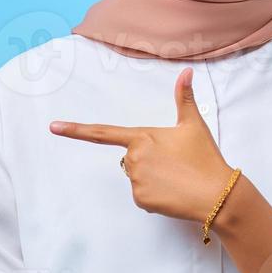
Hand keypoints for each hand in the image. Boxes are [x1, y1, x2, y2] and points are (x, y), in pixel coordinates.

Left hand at [48, 67, 235, 223]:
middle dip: (147, 160)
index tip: (54, 127)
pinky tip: (173, 193)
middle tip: (174, 164)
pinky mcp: (140, 200)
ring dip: (152, 178)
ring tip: (176, 178)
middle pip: (130, 158)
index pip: (101, 133)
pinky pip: (142, 196)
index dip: (75, 130)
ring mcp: (135, 180)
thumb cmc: (205, 158)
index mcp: (141, 137)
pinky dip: (156, 196)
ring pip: (137, 177)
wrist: (218, 194)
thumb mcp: (194, 125)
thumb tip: (187, 72)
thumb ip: (184, 98)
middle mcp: (132, 158)